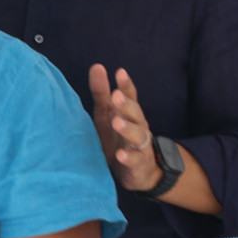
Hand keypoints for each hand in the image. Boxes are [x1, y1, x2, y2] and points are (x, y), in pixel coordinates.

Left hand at [88, 65, 160, 191]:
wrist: (135, 171)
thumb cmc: (117, 138)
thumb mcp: (107, 114)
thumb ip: (101, 93)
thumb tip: (97, 66)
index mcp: (129, 113)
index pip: (131, 96)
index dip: (126, 85)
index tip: (120, 72)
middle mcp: (138, 126)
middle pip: (136, 113)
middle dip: (127, 104)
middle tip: (116, 96)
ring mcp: (140, 145)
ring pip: (138, 135)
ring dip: (128, 128)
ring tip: (117, 122)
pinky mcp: (139, 164)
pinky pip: (135, 159)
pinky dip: (128, 156)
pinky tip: (120, 154)